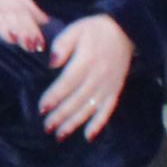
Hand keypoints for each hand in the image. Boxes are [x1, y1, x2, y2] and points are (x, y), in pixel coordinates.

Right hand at [0, 0, 49, 46]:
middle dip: (23, 28)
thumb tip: (46, 24)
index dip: (34, 23)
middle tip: (30, 46)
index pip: (23, 6)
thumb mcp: (0, 11)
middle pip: (11, 10)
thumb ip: (19, 15)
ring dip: (2, 24)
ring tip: (11, 39)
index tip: (41, 43)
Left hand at [39, 14, 133, 138]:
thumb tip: (51, 64)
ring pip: (89, 108)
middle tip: (46, 126)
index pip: (67, 83)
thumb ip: (61, 45)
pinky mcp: (115, 90)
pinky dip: (99, 124)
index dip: (54, 97)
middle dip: (60, 115)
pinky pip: (108, 110)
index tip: (42, 108)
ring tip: (60, 135)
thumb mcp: (75, 30)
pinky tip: (88, 136)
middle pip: (76, 100)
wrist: (125, 30)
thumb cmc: (95, 30)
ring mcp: (108, 85)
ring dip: (74, 123)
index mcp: (86, 61)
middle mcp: (98, 76)